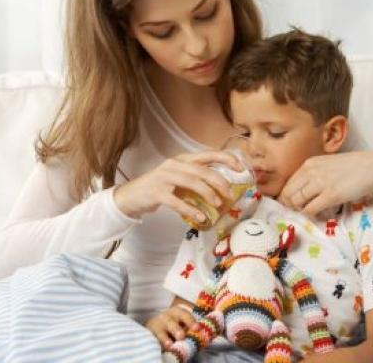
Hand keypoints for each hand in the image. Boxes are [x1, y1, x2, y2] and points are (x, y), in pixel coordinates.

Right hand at [114, 150, 242, 218]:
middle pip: (202, 170)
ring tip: (218, 204)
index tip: (240, 168)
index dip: (226, 159)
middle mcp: (174, 164)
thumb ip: (197, 180)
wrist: (131, 197)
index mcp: (183, 159)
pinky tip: (200, 217)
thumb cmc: (160, 188)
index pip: (208, 154)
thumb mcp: (179, 179)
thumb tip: (224, 190)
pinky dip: (190, 209)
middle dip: (220, 182)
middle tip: (230, 194)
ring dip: (208, 194)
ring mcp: (164, 177)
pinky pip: (177, 201)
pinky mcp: (156, 192)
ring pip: (192, 182)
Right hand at [145, 305, 198, 349]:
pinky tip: (159, 348)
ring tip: (169, 345)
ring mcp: (156, 325)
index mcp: (177, 312)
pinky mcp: (149, 334)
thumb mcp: (183, 324)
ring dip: (164, 338)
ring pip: (160, 330)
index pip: (184, 314)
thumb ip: (191, 329)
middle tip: (181, 336)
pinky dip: (156, 343)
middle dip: (176, 329)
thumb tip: (202, 336)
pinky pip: (151, 338)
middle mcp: (166, 317)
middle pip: (170, 321)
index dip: (190, 321)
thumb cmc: (176, 326)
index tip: (197, 328)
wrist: (156, 327)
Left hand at [278, 151, 372, 229]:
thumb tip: (301, 189)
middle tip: (295, 211)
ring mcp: (320, 183)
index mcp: (309, 164)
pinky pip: (310, 209)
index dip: (286, 196)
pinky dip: (309, 214)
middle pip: (289, 193)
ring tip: (306, 212)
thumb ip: (313, 173)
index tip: (289, 203)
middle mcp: (311, 172)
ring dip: (299, 210)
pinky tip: (315, 215)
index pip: (288, 183)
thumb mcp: (327, 164)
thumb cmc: (351, 167)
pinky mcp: (330, 195)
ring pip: (297, 201)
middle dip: (289, 205)